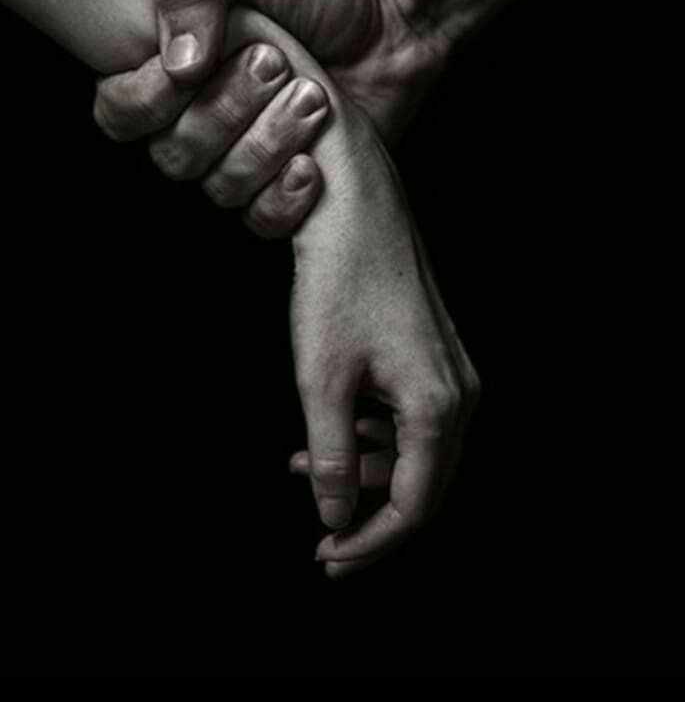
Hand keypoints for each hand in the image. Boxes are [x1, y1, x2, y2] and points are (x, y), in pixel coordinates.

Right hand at [93, 0, 445, 236]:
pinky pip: (262, 219)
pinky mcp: (284, 191)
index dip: (147, 102)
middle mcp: (197, 123)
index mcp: (171, 71)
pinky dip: (285, 195)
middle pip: (174, 155)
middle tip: (276, 62)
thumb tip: (175, 62)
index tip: (197, 65)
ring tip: (313, 95)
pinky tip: (313, 161)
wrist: (391, 16)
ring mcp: (241, 161)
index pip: (119, 113)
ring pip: (222, 187)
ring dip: (268, 141)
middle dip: (227, 109)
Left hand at [206, 7, 479, 576]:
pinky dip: (370, 433)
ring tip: (302, 463)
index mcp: (439, 406)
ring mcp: (453, 369)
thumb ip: (330, 459)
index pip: (414, 505)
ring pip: (413, 449)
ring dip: (361, 467)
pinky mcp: (435, 351)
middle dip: (365, 508)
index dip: (370, 541)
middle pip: (421, 482)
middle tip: (317, 526)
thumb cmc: (337, 283)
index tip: (327, 558)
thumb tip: (334, 516)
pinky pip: (411, 416)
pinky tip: (330, 427)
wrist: (354, 204)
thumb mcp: (321, 381)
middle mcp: (460, 392)